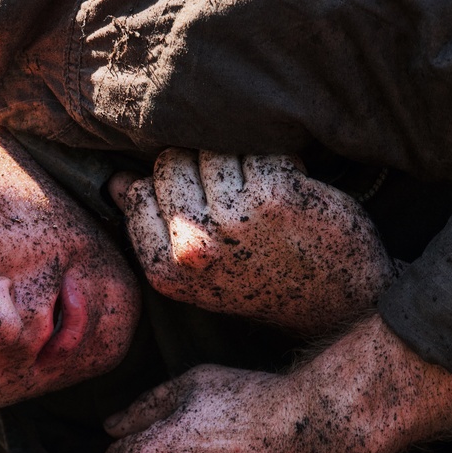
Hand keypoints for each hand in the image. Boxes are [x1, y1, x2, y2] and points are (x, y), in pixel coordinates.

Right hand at [109, 148, 392, 333]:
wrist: (334, 304)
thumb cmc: (260, 279)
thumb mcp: (194, 270)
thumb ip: (152, 227)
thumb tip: (117, 182)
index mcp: (164, 268)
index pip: (139, 190)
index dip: (171, 188)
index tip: (201, 206)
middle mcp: (193, 248)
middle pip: (171, 163)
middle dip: (201, 170)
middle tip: (236, 202)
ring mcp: (232, 221)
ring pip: (211, 149)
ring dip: (239, 162)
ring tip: (261, 196)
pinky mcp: (273, 197)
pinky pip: (255, 148)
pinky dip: (276, 159)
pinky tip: (288, 189)